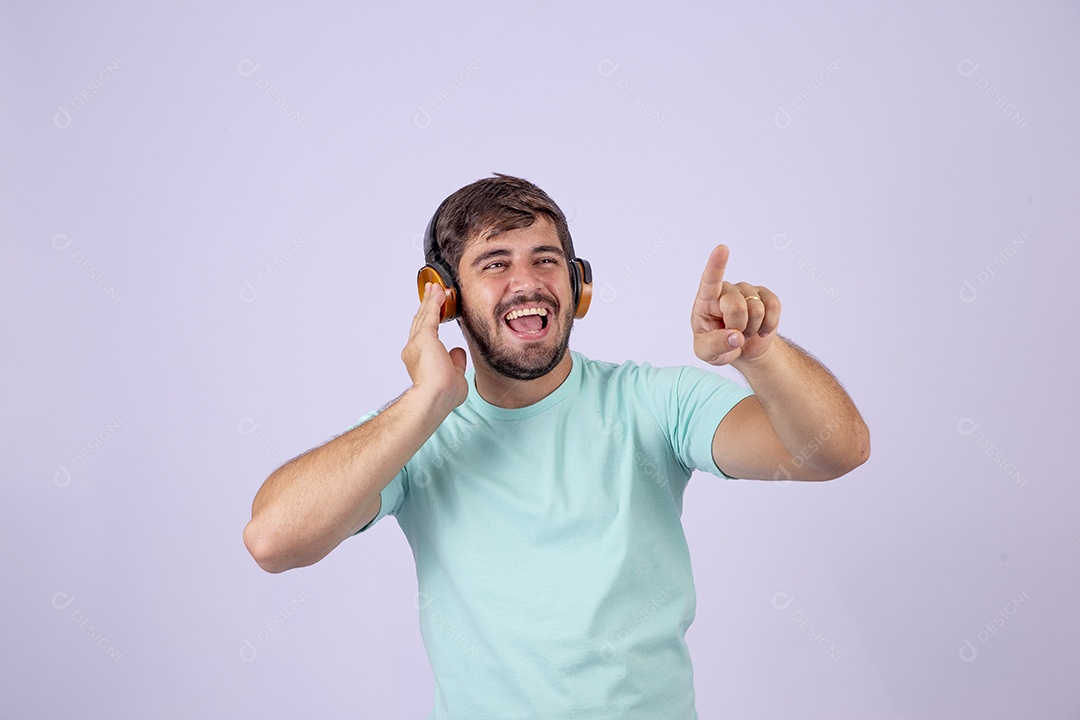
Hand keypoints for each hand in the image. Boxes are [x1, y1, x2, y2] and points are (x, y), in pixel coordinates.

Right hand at [401, 283, 468, 409]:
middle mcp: (414, 349)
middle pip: (421, 321)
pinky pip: (430, 314)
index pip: (424, 335)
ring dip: (430, 300)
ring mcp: (417, 342)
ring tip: (434, 287)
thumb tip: (458, 351)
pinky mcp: (425, 337)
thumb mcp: (455, 376)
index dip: (429, 321)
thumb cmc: (443, 394)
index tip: (434, 311)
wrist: (435, 397)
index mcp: (419, 359)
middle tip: (431, 292)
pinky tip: (439, 292)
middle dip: (426, 306)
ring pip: (424, 315)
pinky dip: (434, 302)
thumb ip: (456, 362)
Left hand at [692, 244, 780, 366]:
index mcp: (706, 301)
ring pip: (756, 309)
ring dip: (752, 329)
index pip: (710, 281)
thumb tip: (735, 337)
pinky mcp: (766, 296)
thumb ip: (716, 346)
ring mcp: (747, 291)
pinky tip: (761, 330)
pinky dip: (768, 325)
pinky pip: (773, 308)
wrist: (742, 349)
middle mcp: (726, 290)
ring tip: (745, 331)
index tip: (722, 249)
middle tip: (734, 334)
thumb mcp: (707, 353)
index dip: (716, 265)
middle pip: (736, 306)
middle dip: (738, 327)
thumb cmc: (719, 346)